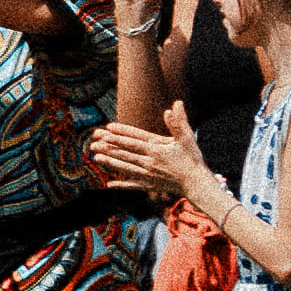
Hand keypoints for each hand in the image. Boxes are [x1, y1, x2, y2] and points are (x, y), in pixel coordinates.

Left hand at [92, 104, 208, 201]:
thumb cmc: (194, 160)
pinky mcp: (150, 185)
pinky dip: (121, 185)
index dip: (119, 136)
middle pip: (125, 153)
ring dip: (110, 162)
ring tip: (96, 157)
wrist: (198, 184)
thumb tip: (175, 105)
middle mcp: (149, 162)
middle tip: (92, 143)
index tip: (105, 131)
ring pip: (125, 167)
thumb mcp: (187, 139)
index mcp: (156, 150)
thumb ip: (179, 122)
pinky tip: (109, 185)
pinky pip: (133, 185)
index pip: (133, 141)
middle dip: (108, 148)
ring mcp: (148, 175)